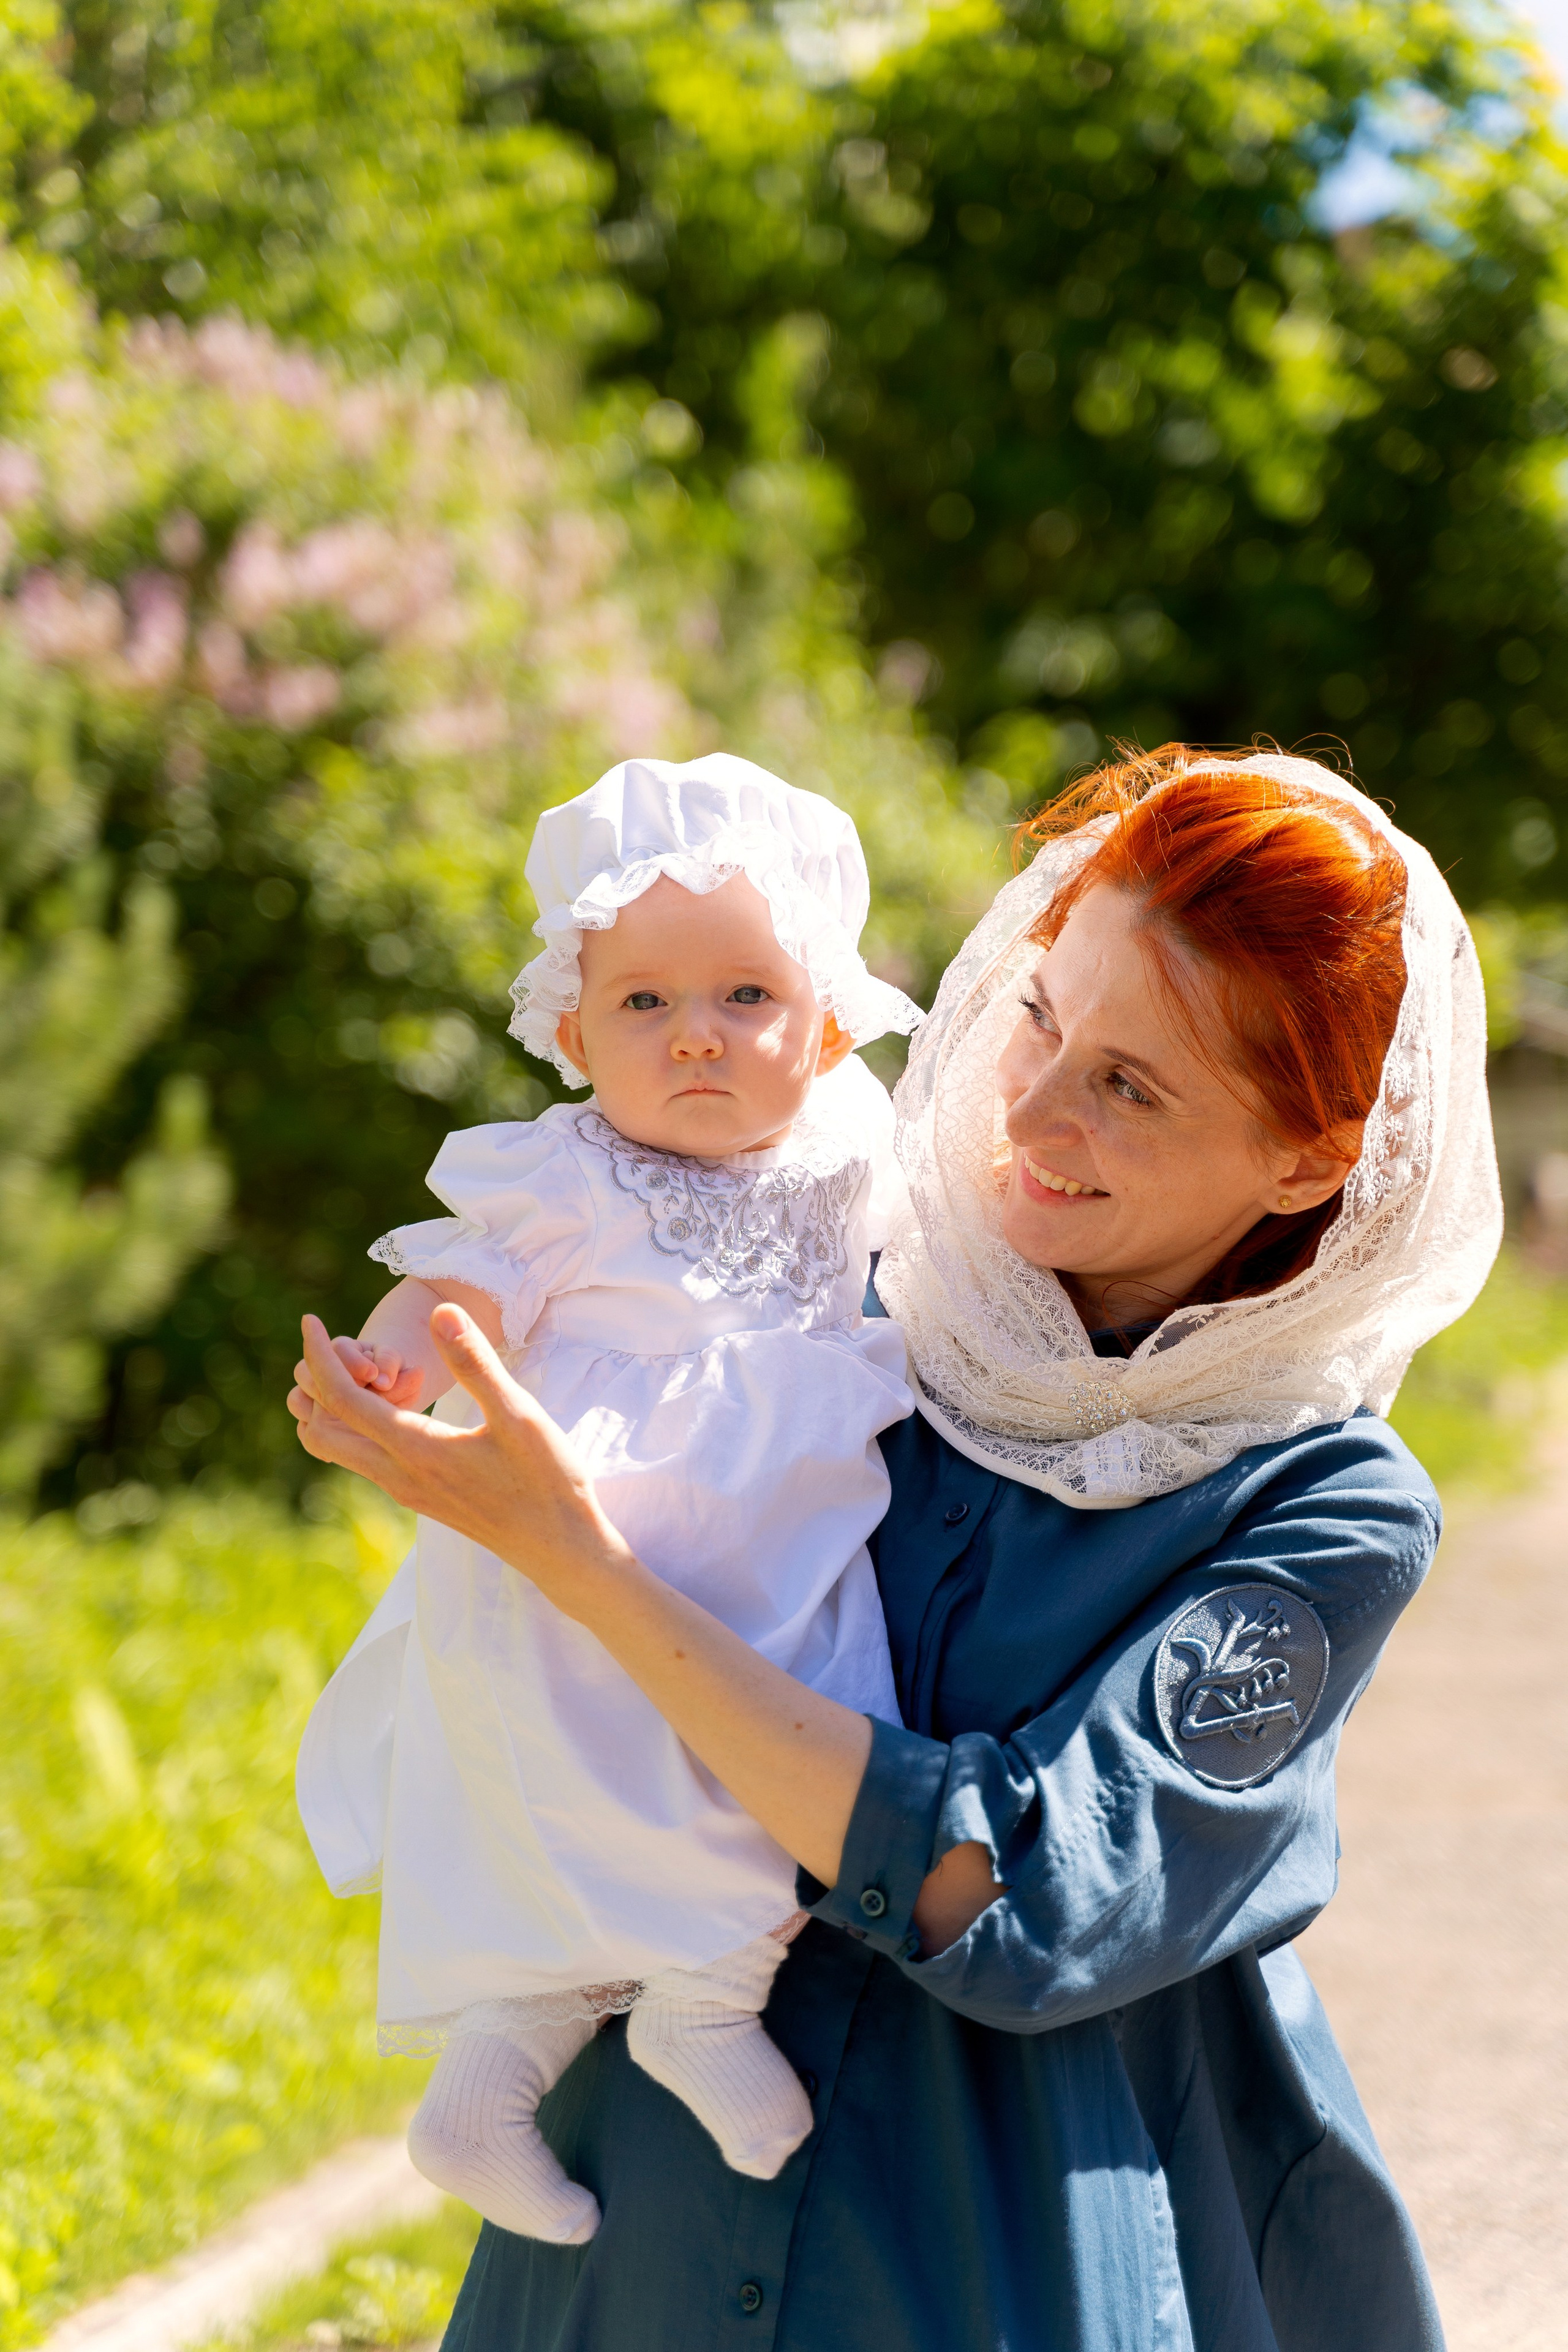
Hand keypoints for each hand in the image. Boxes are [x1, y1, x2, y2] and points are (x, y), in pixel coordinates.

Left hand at [289, 1307, 631, 1614]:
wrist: (559, 1548)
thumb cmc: (546, 1482)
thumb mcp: (518, 1415)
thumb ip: (476, 1363)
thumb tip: (440, 1310)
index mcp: (414, 1450)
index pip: (341, 1400)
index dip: (318, 1357)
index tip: (309, 1320)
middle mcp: (399, 1476)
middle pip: (321, 1433)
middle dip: (311, 1387)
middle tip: (325, 1346)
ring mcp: (408, 1491)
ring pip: (341, 1451)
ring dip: (332, 1411)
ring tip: (355, 1369)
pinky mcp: (422, 1497)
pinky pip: (367, 1461)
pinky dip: (359, 1429)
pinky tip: (391, 1405)